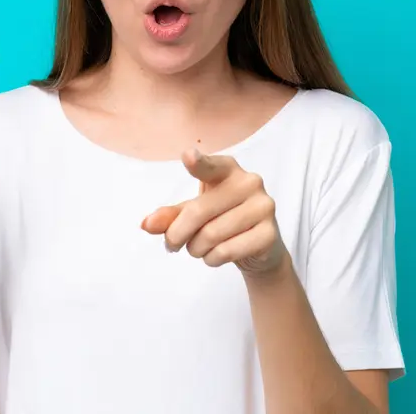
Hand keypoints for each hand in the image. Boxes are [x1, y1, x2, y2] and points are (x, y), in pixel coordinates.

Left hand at [141, 149, 285, 277]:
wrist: (261, 248)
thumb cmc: (223, 220)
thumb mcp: (195, 214)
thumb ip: (171, 216)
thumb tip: (146, 224)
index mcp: (228, 170)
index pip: (211, 166)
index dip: (198, 163)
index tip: (187, 156)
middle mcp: (249, 182)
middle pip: (198, 212)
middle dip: (177, 234)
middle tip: (172, 244)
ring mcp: (263, 207)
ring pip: (211, 235)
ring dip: (196, 249)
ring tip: (200, 248)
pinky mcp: (269, 234)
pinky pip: (226, 251)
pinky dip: (212, 259)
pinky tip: (217, 255)